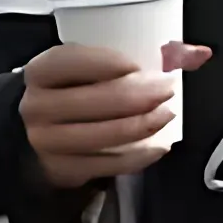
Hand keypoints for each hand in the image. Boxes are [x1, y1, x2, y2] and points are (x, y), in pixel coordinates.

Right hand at [17, 36, 207, 191]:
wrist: (38, 134)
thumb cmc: (69, 93)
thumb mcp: (76, 71)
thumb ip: (111, 63)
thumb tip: (184, 53)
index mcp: (40, 72)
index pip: (73, 62)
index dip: (110, 62)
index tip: (140, 65)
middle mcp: (37, 106)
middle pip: (96, 101)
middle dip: (140, 95)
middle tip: (167, 89)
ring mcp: (46, 141)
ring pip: (105, 135)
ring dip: (144, 125)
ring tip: (166, 115)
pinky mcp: (62, 169)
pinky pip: (109, 164)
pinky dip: (139, 156)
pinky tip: (159, 147)